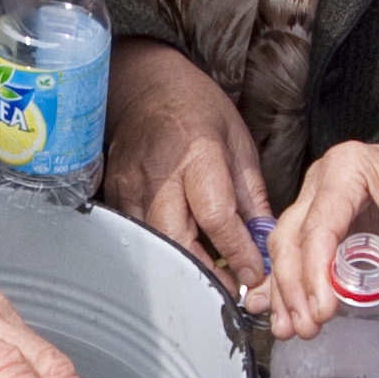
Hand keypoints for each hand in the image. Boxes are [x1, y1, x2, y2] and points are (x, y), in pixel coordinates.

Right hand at [106, 37, 266, 296]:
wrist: (145, 88)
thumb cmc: (197, 109)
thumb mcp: (238, 143)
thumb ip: (251, 195)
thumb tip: (265, 240)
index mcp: (197, 154)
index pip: (217, 217)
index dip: (237, 252)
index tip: (254, 274)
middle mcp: (159, 174)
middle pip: (176, 240)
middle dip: (204, 272)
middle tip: (228, 290)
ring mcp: (130, 187)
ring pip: (153, 245)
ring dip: (181, 267)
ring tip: (206, 278)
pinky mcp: (114, 196)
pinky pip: (137, 235)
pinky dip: (159, 251)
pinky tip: (178, 256)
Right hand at [266, 93, 378, 341]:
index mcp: (348, 169)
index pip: (320, 227)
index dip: (315, 274)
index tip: (323, 311)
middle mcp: (322, 180)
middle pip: (293, 237)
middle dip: (294, 287)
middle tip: (305, 327)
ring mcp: (317, 197)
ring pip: (287, 246)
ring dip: (286, 290)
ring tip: (290, 329)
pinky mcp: (321, 217)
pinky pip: (298, 251)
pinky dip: (291, 282)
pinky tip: (282, 311)